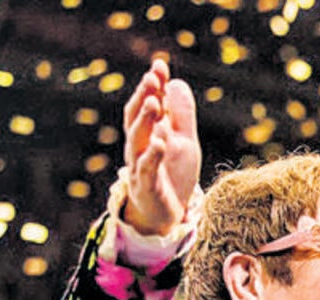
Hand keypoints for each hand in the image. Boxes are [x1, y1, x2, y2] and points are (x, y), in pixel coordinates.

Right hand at [121, 58, 201, 236]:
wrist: (165, 214)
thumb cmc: (172, 174)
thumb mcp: (183, 140)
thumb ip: (180, 114)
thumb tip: (175, 82)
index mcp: (148, 132)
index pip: (147, 103)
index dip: (152, 85)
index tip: (159, 65)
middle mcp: (139, 146)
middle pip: (136, 117)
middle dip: (144, 96)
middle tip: (152, 78)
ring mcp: (139, 165)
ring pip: (137, 140)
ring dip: (145, 120)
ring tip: (155, 103)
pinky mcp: (146, 185)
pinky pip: (147, 169)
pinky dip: (152, 155)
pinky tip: (160, 143)